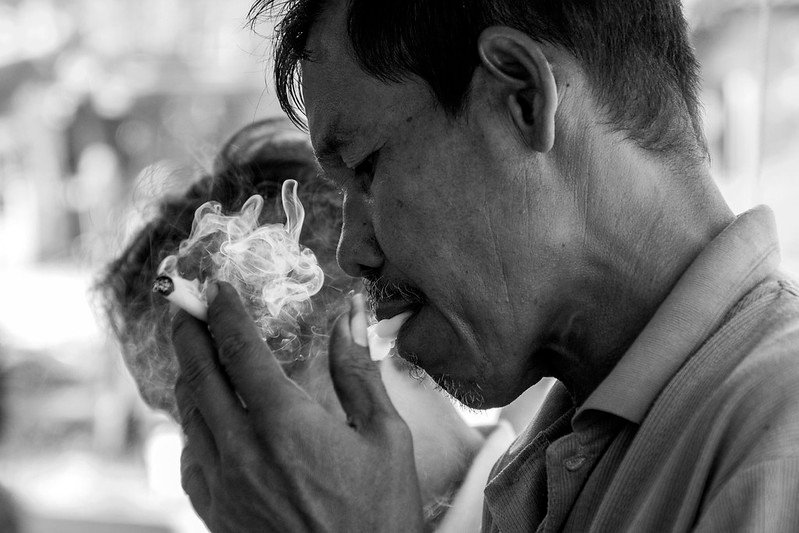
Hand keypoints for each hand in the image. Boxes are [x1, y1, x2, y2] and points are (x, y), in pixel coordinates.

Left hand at [172, 282, 423, 531]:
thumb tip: (352, 315)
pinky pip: (189, 454)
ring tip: (198, 353)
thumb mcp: (386, 436)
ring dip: (190, 375)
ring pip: (188, 413)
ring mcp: (222, 482)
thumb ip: (359, 371)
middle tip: (185, 305)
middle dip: (189, 331)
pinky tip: (209, 418)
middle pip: (198, 374)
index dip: (224, 311)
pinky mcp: (215, 510)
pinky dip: (193, 424)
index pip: (239, 348)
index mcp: (285, 422)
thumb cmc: (381, 513)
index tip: (217, 286)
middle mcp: (242, 448)